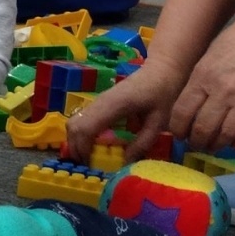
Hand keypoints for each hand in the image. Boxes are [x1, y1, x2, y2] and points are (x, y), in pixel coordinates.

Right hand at [65, 60, 185, 162]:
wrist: (159, 71)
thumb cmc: (162, 94)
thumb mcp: (159, 121)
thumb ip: (143, 142)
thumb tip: (125, 162)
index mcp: (113, 106)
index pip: (86, 128)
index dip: (83, 148)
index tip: (91, 164)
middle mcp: (98, 103)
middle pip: (73, 126)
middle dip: (75, 148)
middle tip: (88, 164)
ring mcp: (96, 102)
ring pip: (73, 123)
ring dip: (76, 141)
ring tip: (89, 157)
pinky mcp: (97, 104)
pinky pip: (81, 120)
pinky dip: (81, 135)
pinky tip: (94, 145)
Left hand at [169, 0, 234, 150]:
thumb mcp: (208, 58)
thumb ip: (199, 83)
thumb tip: (188, 108)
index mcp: (204, 77)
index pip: (183, 112)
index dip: (177, 129)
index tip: (178, 134)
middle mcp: (224, 91)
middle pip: (204, 128)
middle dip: (196, 141)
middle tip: (195, 144)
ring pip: (227, 134)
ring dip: (217, 145)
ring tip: (213, 146)